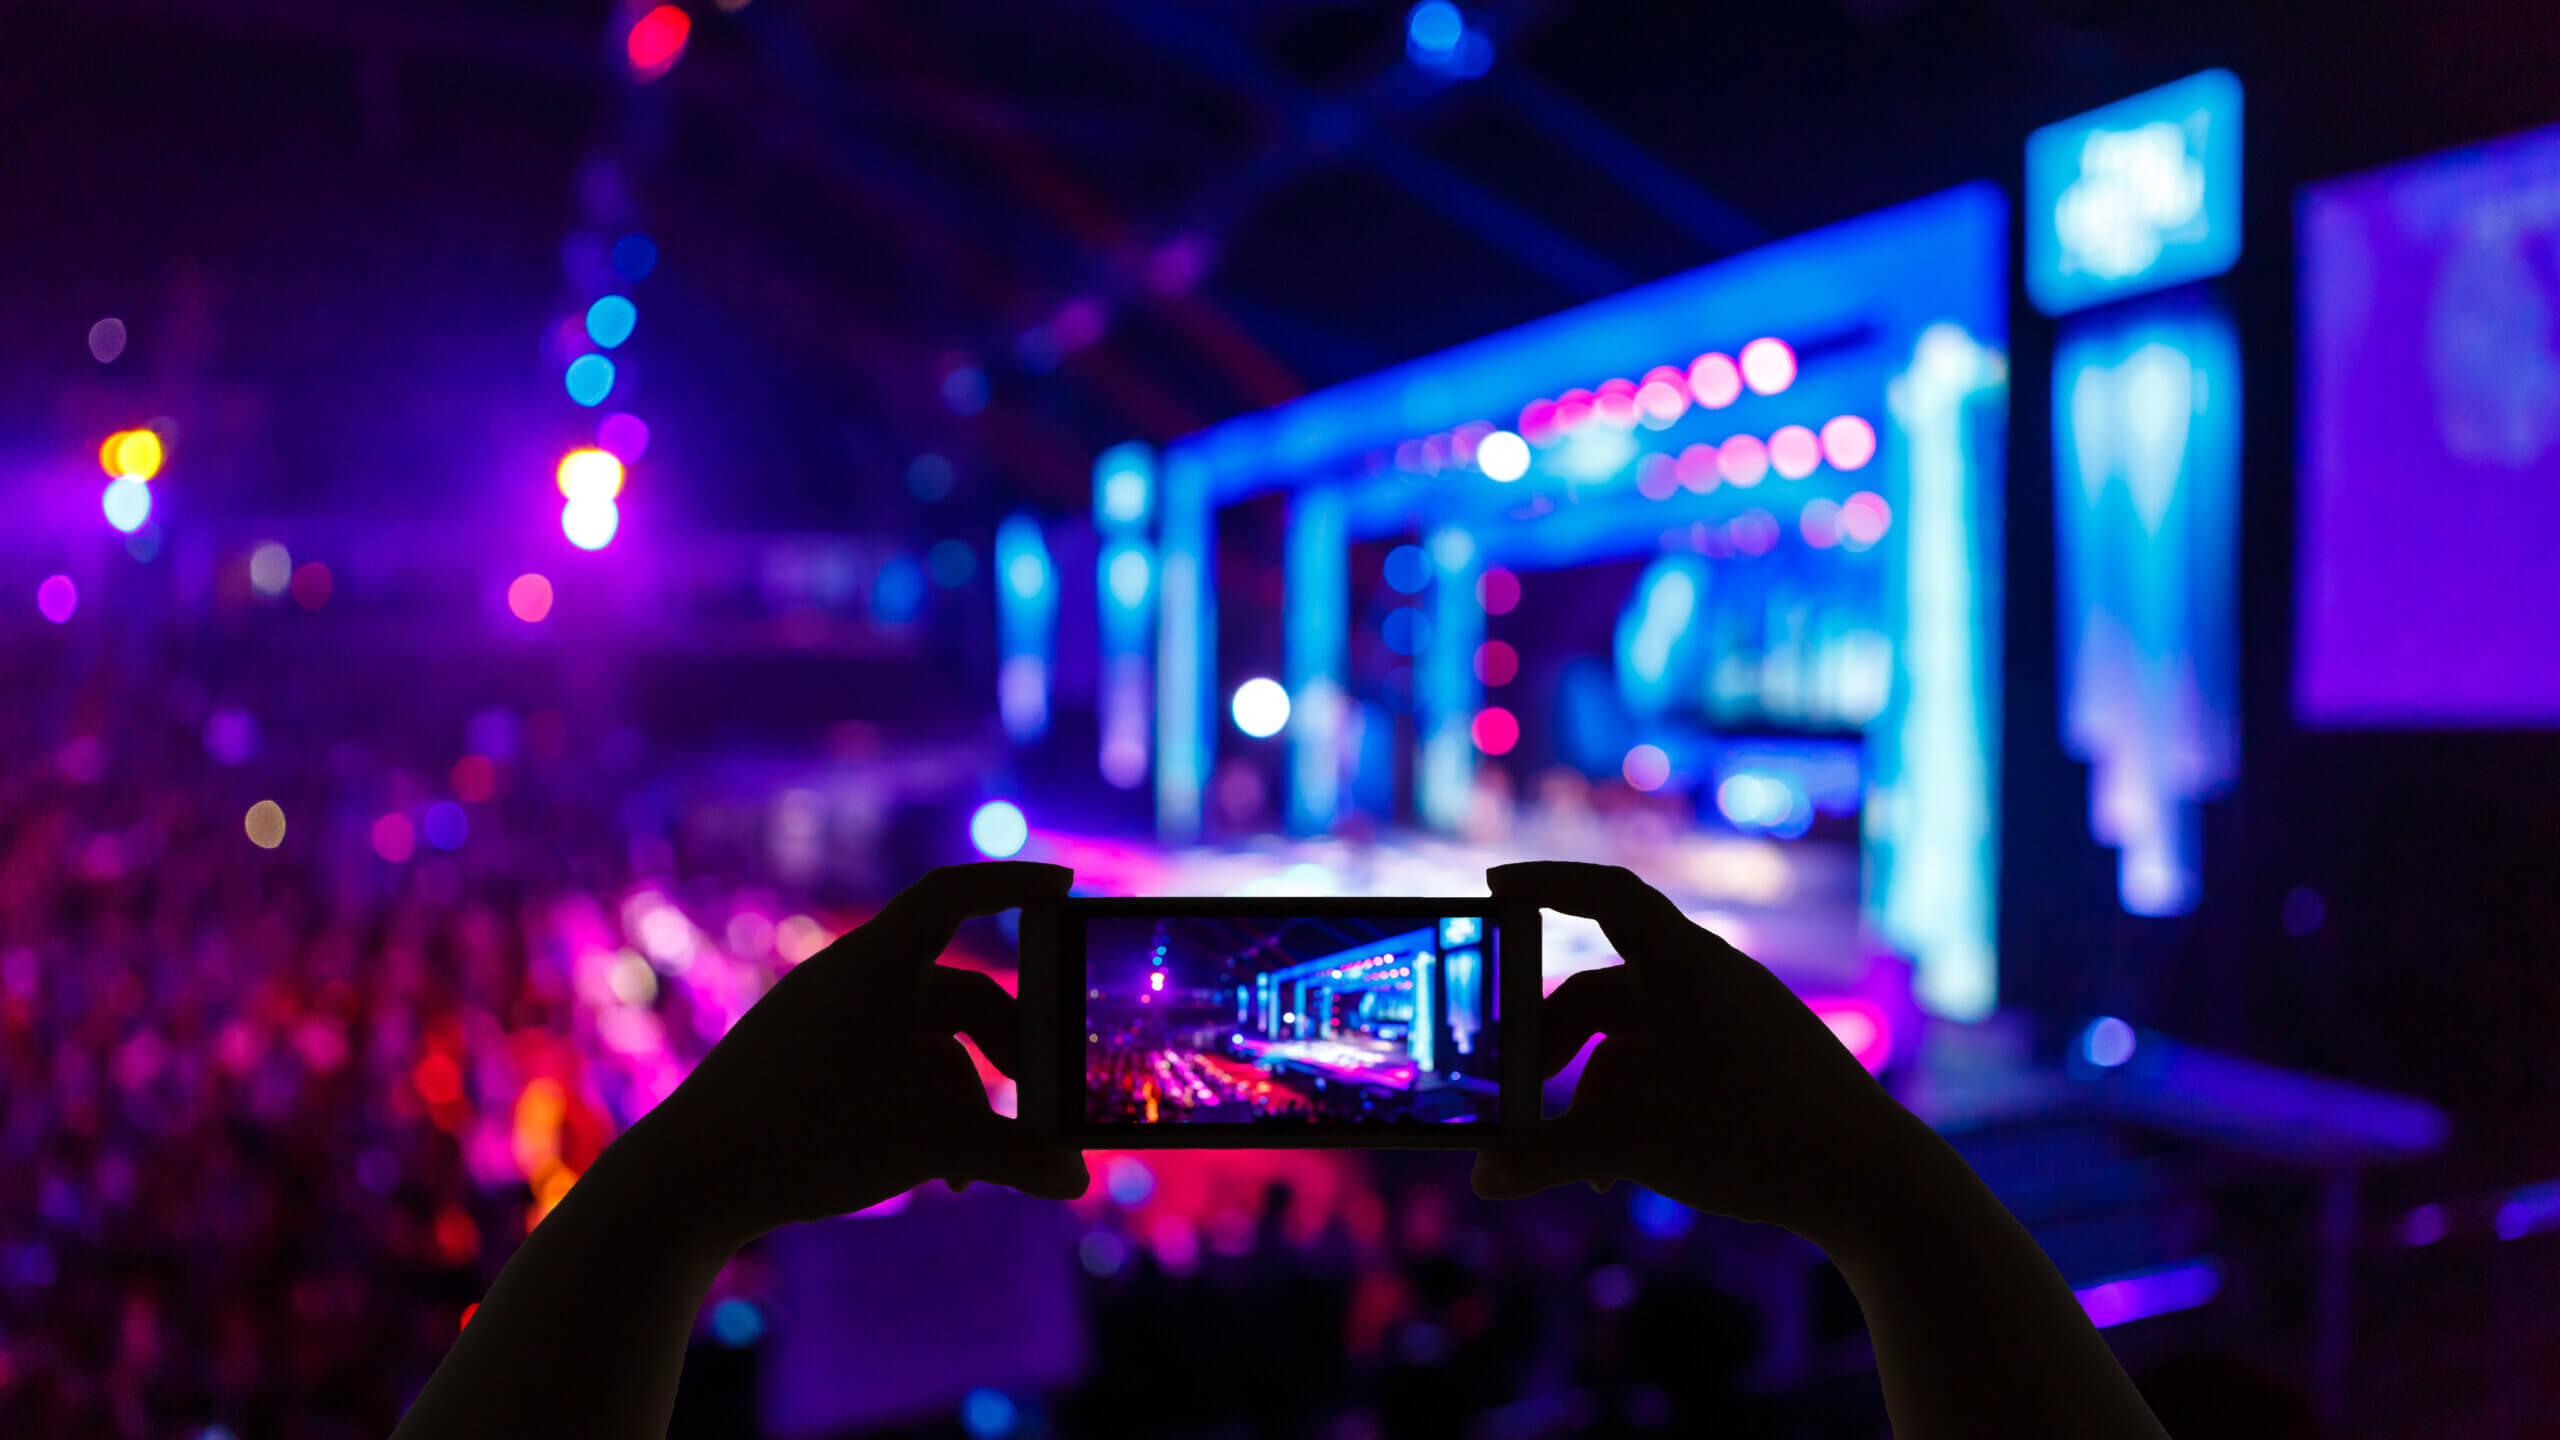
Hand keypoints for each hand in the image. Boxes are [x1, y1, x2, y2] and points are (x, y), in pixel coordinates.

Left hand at [628, 862, 1089, 1249]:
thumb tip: (1077, 1179)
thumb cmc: (808, 1138)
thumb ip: (1015, 1156)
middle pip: (957, 989)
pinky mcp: (802, 1065)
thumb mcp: (931, 1144)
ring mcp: (821, 1023)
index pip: (955, 894)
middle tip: (1045, 1088)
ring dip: (968, 1096)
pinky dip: (924, 1109)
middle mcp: (849, 981)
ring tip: (989, 1163)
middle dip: (1011, 1043)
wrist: (684, 1184)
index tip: (1066, 888)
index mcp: (878, 965)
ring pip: (925, 1043)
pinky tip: (942, 1173)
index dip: (1014, 885)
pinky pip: (887, 1069)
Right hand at [1472, 861, 1917, 1237]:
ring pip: (1633, 1040)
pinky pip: (1670, 1068)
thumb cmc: (1755, 1137)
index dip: (1544, 881)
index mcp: (1685, 965)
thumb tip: (1482, 1178)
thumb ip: (1546, 1157)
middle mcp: (1711, 981)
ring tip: (1570, 1155)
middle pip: (1603, 987)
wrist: (1875, 1184)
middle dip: (1550, 1040)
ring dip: (1590, 1090)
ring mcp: (1736, 1023)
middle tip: (1513, 1084)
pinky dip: (1633, 1108)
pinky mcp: (1753, 1065)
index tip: (1494, 882)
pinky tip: (1618, 1172)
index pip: (1605, 893)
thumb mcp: (1630, 1143)